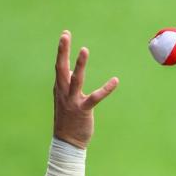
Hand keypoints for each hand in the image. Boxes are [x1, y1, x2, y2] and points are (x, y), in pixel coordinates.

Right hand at [53, 30, 118, 148]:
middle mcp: (63, 92)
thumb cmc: (67, 119)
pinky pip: (95, 98)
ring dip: (80, 64)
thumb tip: (70, 71)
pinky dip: (105, 89)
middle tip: (65, 35)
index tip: (65, 34)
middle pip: (61, 68)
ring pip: (76, 79)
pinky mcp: (83, 110)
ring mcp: (72, 101)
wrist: (67, 142)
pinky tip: (115, 81)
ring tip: (84, 49)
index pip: (59, 66)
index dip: (62, 50)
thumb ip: (67, 84)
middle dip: (63, 51)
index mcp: (60, 88)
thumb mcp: (64, 99)